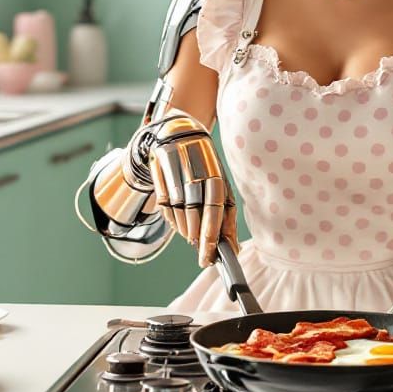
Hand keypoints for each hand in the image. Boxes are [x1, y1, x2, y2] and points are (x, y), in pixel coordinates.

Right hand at [143, 112, 239, 266]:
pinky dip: (172, 220)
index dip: (211, 237)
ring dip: (185, 230)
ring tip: (191, 235)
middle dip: (197, 238)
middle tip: (201, 254)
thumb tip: (234, 248)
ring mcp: (175, 172)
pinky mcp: (158, 173)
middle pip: (195, 213)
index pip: (214, 210)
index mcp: (215, 174)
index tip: (209, 258)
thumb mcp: (221, 185)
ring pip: (178, 212)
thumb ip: (227, 216)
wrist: (179, 132)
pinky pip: (164, 206)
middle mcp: (194, 172)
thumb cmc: (206, 168)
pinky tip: (179, 223)